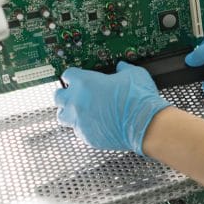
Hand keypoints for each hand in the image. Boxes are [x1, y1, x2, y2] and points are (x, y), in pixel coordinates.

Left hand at [54, 62, 170, 155]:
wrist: (146, 125)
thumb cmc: (139, 100)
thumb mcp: (134, 74)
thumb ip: (123, 69)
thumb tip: (122, 67)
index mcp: (85, 82)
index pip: (67, 75)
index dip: (74, 76)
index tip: (78, 78)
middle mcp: (77, 102)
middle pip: (58, 96)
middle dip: (65, 95)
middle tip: (75, 95)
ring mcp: (80, 121)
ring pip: (62, 116)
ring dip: (68, 112)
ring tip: (80, 112)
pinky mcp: (87, 136)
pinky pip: (78, 131)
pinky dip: (84, 127)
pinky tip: (96, 124)